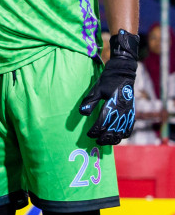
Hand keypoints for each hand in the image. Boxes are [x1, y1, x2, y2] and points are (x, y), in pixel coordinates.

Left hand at [80, 29, 137, 143]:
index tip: (89, 134)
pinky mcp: (132, 111)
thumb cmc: (108, 80)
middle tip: (96, 142)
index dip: (95, 131)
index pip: (103, 122)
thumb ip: (90, 102)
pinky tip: (119, 137)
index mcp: (113, 104)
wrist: (123, 72)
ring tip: (105, 142)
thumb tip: (83, 113)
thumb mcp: (97, 89)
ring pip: (122, 130)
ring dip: (114, 138)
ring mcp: (129, 111)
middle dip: (104, 138)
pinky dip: (125, 133)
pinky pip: (130, 126)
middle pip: (113, 130)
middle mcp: (122, 110)